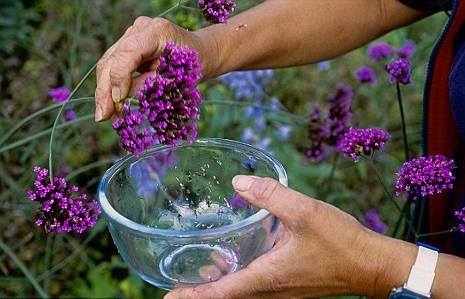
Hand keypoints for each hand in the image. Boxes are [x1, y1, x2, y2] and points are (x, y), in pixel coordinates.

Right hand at [94, 17, 208, 121]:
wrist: (200, 53)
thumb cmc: (191, 67)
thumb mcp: (175, 80)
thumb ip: (148, 86)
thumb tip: (122, 101)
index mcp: (157, 31)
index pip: (128, 52)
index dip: (119, 78)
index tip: (118, 102)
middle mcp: (141, 28)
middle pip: (112, 58)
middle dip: (105, 90)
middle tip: (103, 116)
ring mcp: (132, 33)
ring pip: (108, 62)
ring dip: (104, 90)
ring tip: (105, 114)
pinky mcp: (128, 42)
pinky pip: (113, 64)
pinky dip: (111, 84)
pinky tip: (110, 104)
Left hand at [164, 175, 415, 298]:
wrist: (371, 264)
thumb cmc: (341, 242)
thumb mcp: (304, 211)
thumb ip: (269, 194)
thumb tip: (238, 181)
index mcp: (268, 277)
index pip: (221, 293)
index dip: (194, 295)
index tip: (170, 296)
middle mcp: (270, 289)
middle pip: (227, 296)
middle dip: (201, 292)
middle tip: (176, 282)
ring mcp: (280, 289)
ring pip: (241, 292)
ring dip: (219, 285)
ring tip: (198, 271)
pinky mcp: (289, 283)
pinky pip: (256, 285)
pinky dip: (238, 278)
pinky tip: (236, 260)